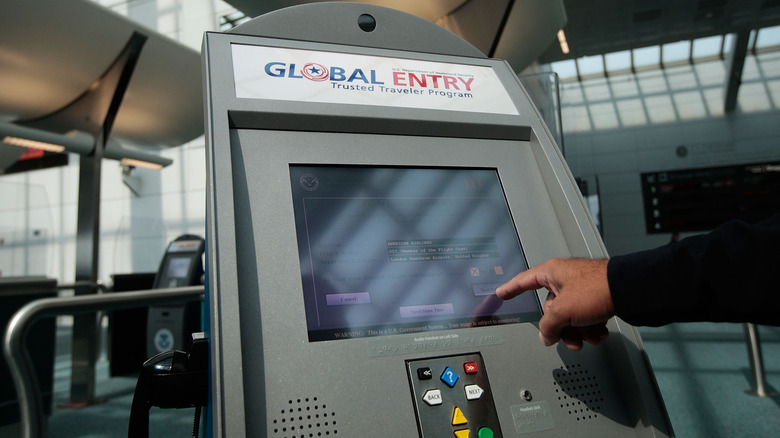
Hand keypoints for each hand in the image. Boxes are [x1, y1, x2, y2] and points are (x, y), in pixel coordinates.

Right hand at [496, 258, 613, 350]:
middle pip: (551, 308)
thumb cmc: (598, 289)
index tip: (501, 293)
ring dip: (578, 331)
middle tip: (567, 337)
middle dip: (561, 327)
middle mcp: (565, 278)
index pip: (524, 281)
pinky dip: (590, 327)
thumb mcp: (563, 311)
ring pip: (570, 315)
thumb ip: (548, 326)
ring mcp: (581, 287)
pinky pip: (585, 316)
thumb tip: (545, 335)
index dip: (510, 289)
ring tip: (588, 337)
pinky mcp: (596, 296)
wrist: (629, 291)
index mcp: (552, 272)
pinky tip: (599, 332)